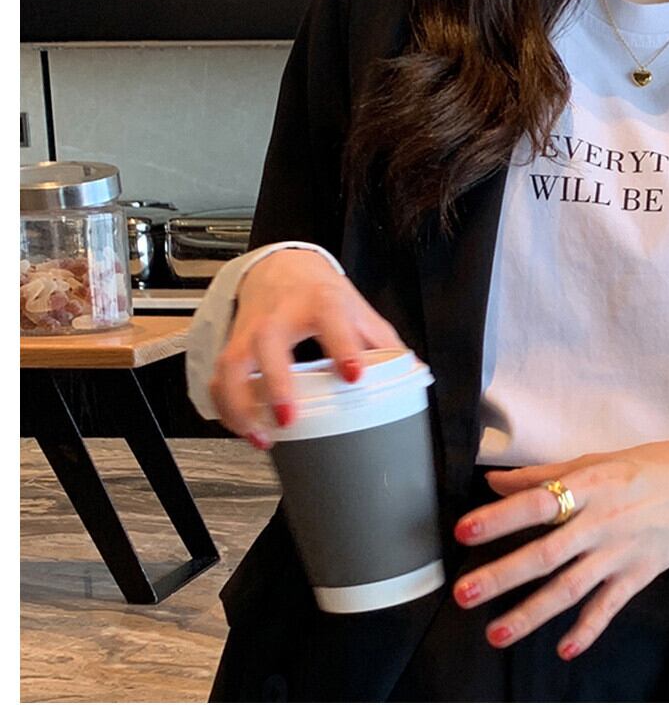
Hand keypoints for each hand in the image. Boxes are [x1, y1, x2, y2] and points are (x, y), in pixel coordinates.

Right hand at [209, 249, 404, 447]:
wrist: (282, 268)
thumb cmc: (321, 294)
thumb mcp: (359, 311)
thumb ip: (385, 344)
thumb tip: (415, 374)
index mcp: (320, 302)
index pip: (331, 319)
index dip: (343, 348)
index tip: (354, 376)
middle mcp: (280, 315)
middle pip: (269, 343)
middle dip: (276, 383)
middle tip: (289, 418)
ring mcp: (251, 330)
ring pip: (232, 365)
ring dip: (241, 405)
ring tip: (260, 437)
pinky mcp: (233, 345)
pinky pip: (219, 379)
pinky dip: (226, 409)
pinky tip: (243, 428)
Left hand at [452, 440, 668, 659]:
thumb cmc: (637, 468)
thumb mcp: (589, 462)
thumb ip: (539, 474)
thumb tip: (492, 482)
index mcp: (585, 487)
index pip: (536, 503)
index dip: (500, 517)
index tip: (464, 531)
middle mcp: (599, 523)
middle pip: (546, 554)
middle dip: (503, 576)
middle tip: (465, 593)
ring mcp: (618, 553)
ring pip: (570, 589)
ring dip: (531, 613)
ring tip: (496, 633)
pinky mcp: (638, 576)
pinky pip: (608, 608)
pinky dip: (587, 630)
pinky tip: (563, 649)